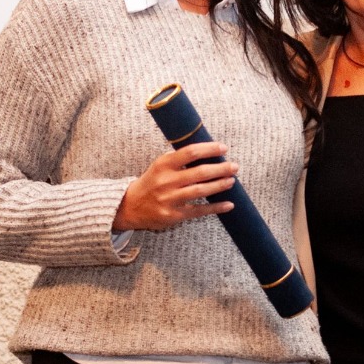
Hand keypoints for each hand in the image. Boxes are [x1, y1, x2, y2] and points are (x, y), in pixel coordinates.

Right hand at [113, 141, 237, 231]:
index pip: (190, 153)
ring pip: (200, 191)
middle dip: (220, 169)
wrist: (129, 206)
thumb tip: (209, 152)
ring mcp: (169, 199)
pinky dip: (215, 208)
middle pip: (199, 172)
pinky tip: (228, 205)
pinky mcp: (173, 215)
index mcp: (163, 165)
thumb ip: (179, 160)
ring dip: (219, 185)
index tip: (223, 148)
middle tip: (234, 166)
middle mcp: (166, 181)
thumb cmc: (151, 183)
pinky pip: (198, 210)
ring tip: (232, 181)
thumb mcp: (160, 166)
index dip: (209, 149)